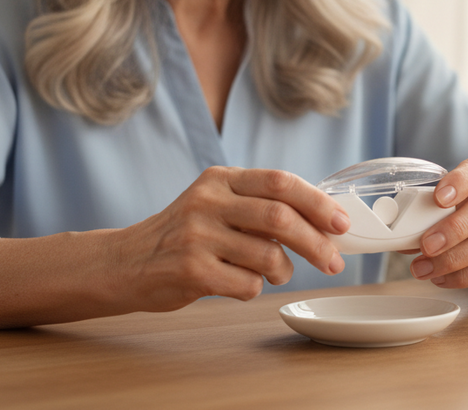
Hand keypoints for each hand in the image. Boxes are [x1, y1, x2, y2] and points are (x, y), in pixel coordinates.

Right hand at [115, 166, 349, 310]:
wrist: (126, 262)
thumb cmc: (185, 234)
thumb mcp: (216, 203)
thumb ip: (259, 204)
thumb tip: (324, 220)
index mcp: (221, 179)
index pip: (280, 182)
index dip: (317, 203)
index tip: (341, 223)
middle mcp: (208, 201)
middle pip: (280, 219)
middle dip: (316, 243)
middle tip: (334, 262)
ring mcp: (197, 236)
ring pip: (269, 256)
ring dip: (284, 271)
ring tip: (276, 273)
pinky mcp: (191, 271)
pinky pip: (247, 285)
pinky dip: (255, 289)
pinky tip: (239, 283)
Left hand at [409, 157, 467, 291]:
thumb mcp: (455, 208)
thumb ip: (430, 217)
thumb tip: (400, 237)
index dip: (459, 181)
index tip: (438, 198)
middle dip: (453, 229)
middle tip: (426, 245)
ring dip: (452, 260)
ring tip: (424, 269)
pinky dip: (462, 277)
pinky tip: (442, 278)